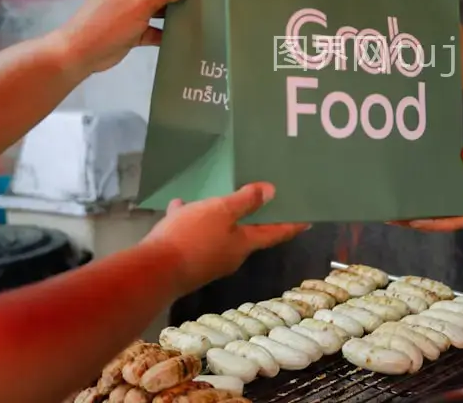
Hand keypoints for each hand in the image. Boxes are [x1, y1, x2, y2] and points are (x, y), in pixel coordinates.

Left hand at [53, 0, 193, 75]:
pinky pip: (156, 30)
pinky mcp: (134, 31)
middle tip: (206, 6)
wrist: (79, 54)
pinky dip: (166, 34)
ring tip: (198, 22)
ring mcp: (133, 12)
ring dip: (175, 18)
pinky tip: (181, 39)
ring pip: (162, 12)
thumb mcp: (138, 5)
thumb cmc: (104, 24)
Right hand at [142, 183, 309, 295]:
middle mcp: (228, 256)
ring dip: (215, 215)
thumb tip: (272, 192)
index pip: (275, 233)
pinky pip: (192, 236)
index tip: (309, 220)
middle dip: (250, 217)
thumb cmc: (192, 237)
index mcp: (243, 245)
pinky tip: (178, 206)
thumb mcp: (221, 211)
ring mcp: (206, 261)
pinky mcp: (185, 261)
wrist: (152, 271)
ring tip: (212, 197)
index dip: (292, 224)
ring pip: (216, 232)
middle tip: (259, 200)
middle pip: (245, 233)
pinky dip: (189, 220)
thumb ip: (246, 200)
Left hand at [403, 147, 462, 231]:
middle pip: (431, 223)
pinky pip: (440, 209)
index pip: (442, 224)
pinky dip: (428, 205)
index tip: (407, 219)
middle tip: (389, 215)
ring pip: (433, 218)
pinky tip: (418, 197)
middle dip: (411, 220)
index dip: (424, 222)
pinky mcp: (460, 208)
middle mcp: (459, 218)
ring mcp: (459, 214)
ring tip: (396, 208)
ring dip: (416, 214)